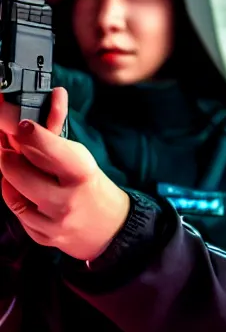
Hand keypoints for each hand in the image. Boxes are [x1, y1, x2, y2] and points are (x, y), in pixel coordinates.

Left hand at [0, 89, 129, 260]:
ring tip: (15, 164)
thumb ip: (58, 133)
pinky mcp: (42, 235)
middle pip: (16, 170)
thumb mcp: (81, 156)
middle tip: (9, 145)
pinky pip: (15, 210)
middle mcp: (67, 198)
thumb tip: (54, 95)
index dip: (30, 134)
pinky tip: (22, 188)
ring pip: (10, 190)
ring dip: (8, 174)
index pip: (49, 149)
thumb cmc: (91, 183)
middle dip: (7, 154)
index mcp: (82, 173)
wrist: (109, 224)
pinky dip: (14, 194)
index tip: (22, 124)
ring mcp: (53, 220)